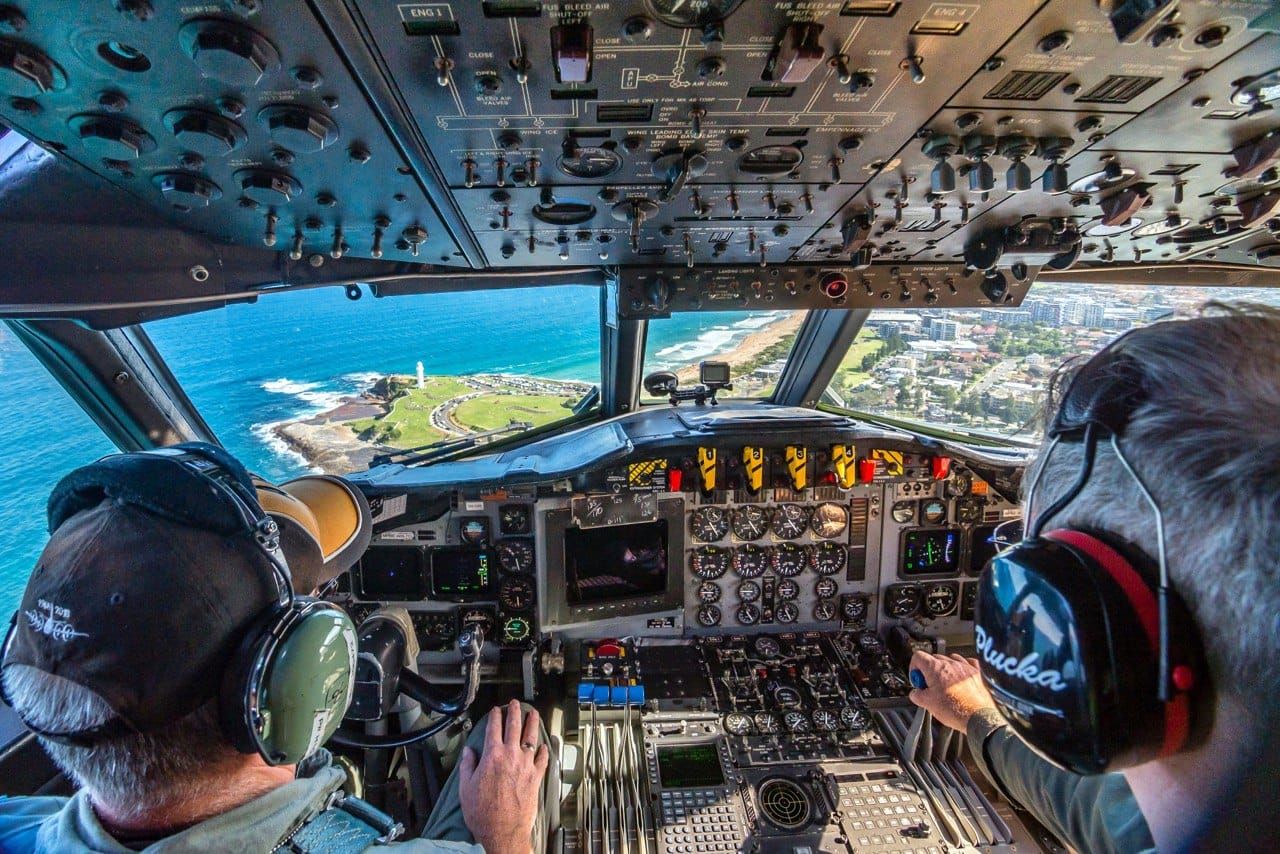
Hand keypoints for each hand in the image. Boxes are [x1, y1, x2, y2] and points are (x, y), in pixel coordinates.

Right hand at [459, 700, 548, 853]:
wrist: (502, 830)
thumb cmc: (483, 812)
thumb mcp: (465, 787)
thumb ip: (467, 765)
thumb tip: (469, 752)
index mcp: (492, 756)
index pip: (494, 728)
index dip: (495, 716)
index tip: (496, 710)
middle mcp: (511, 756)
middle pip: (514, 727)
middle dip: (514, 712)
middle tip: (515, 704)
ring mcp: (526, 766)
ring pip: (531, 738)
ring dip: (532, 723)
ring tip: (533, 714)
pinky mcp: (536, 777)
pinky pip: (542, 759)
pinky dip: (544, 751)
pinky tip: (544, 746)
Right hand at [907, 650, 996, 733]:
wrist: (978, 718)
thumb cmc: (955, 710)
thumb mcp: (927, 704)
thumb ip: (916, 695)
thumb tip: (915, 694)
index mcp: (935, 668)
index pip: (918, 656)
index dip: (913, 668)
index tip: (917, 680)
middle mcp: (950, 663)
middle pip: (933, 658)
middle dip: (928, 671)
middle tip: (929, 686)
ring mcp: (965, 666)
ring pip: (950, 659)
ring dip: (945, 669)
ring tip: (944, 683)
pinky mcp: (976, 673)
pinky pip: (967, 662)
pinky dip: (962, 667)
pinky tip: (959, 676)